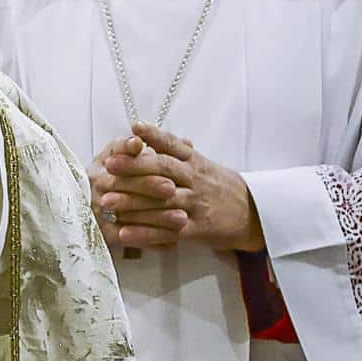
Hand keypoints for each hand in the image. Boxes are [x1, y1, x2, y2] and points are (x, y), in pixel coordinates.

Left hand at [92, 123, 264, 252]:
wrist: (254, 214)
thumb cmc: (221, 186)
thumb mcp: (203, 163)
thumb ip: (176, 150)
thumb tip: (147, 130)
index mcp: (195, 162)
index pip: (172, 145)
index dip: (154, 135)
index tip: (134, 127)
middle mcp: (194, 180)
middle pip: (163, 170)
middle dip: (134, 167)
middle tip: (109, 166)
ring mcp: (195, 205)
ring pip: (161, 201)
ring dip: (133, 202)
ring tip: (107, 201)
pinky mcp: (196, 229)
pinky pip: (167, 231)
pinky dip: (145, 233)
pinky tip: (124, 232)